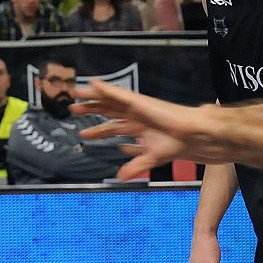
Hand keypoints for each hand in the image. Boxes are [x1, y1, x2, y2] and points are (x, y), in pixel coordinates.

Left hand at [76, 79, 222, 175]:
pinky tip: (92, 85)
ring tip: (75, 94)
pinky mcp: (139, 101)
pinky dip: (104, 89)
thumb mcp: (150, 159)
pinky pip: (118, 93)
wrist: (189, 134)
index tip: (83, 134)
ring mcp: (136, 107)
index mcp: (137, 127)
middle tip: (73, 110)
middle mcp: (135, 115)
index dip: (97, 131)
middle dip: (90, 110)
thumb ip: (135, 166)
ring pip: (109, 100)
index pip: (112, 128)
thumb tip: (121, 177)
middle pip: (107, 111)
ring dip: (92, 97)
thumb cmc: (176, 143)